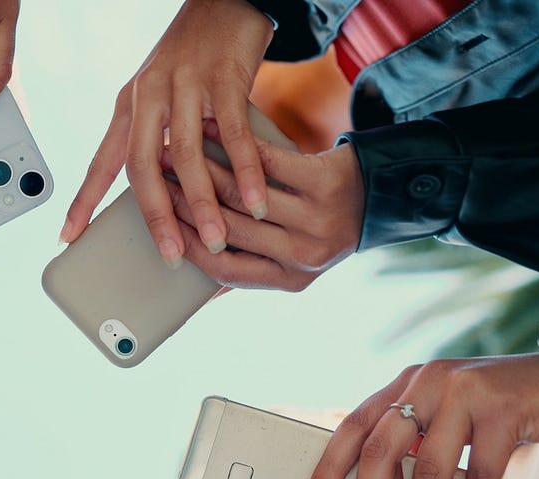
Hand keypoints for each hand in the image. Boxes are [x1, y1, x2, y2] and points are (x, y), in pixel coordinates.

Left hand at [62, 0, 274, 265]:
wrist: (226, 1)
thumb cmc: (194, 58)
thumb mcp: (164, 96)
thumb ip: (161, 140)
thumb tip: (167, 198)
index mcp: (129, 106)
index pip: (101, 162)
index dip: (83, 201)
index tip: (67, 237)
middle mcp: (148, 96)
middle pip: (141, 166)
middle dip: (154, 216)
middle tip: (167, 255)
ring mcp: (185, 86)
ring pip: (186, 155)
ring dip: (202, 203)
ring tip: (217, 240)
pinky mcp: (224, 78)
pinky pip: (234, 133)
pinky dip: (246, 170)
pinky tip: (255, 200)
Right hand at [163, 140, 362, 291]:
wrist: (381, 191)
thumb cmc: (323, 223)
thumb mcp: (295, 257)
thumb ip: (252, 267)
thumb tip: (196, 289)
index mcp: (291, 279)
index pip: (224, 270)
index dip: (187, 245)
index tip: (157, 221)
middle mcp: (306, 256)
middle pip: (230, 229)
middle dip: (186, 201)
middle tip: (156, 178)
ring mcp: (319, 220)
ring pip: (244, 194)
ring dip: (203, 169)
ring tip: (176, 152)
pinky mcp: (327, 182)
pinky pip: (269, 161)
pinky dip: (235, 143)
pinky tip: (212, 129)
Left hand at [307, 350, 538, 478]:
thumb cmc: (509, 412)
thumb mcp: (452, 416)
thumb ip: (416, 439)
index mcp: (408, 385)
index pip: (356, 424)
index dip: (332, 463)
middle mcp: (428, 382)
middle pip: (383, 449)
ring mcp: (466, 391)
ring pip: (432, 468)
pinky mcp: (507, 408)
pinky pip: (484, 472)